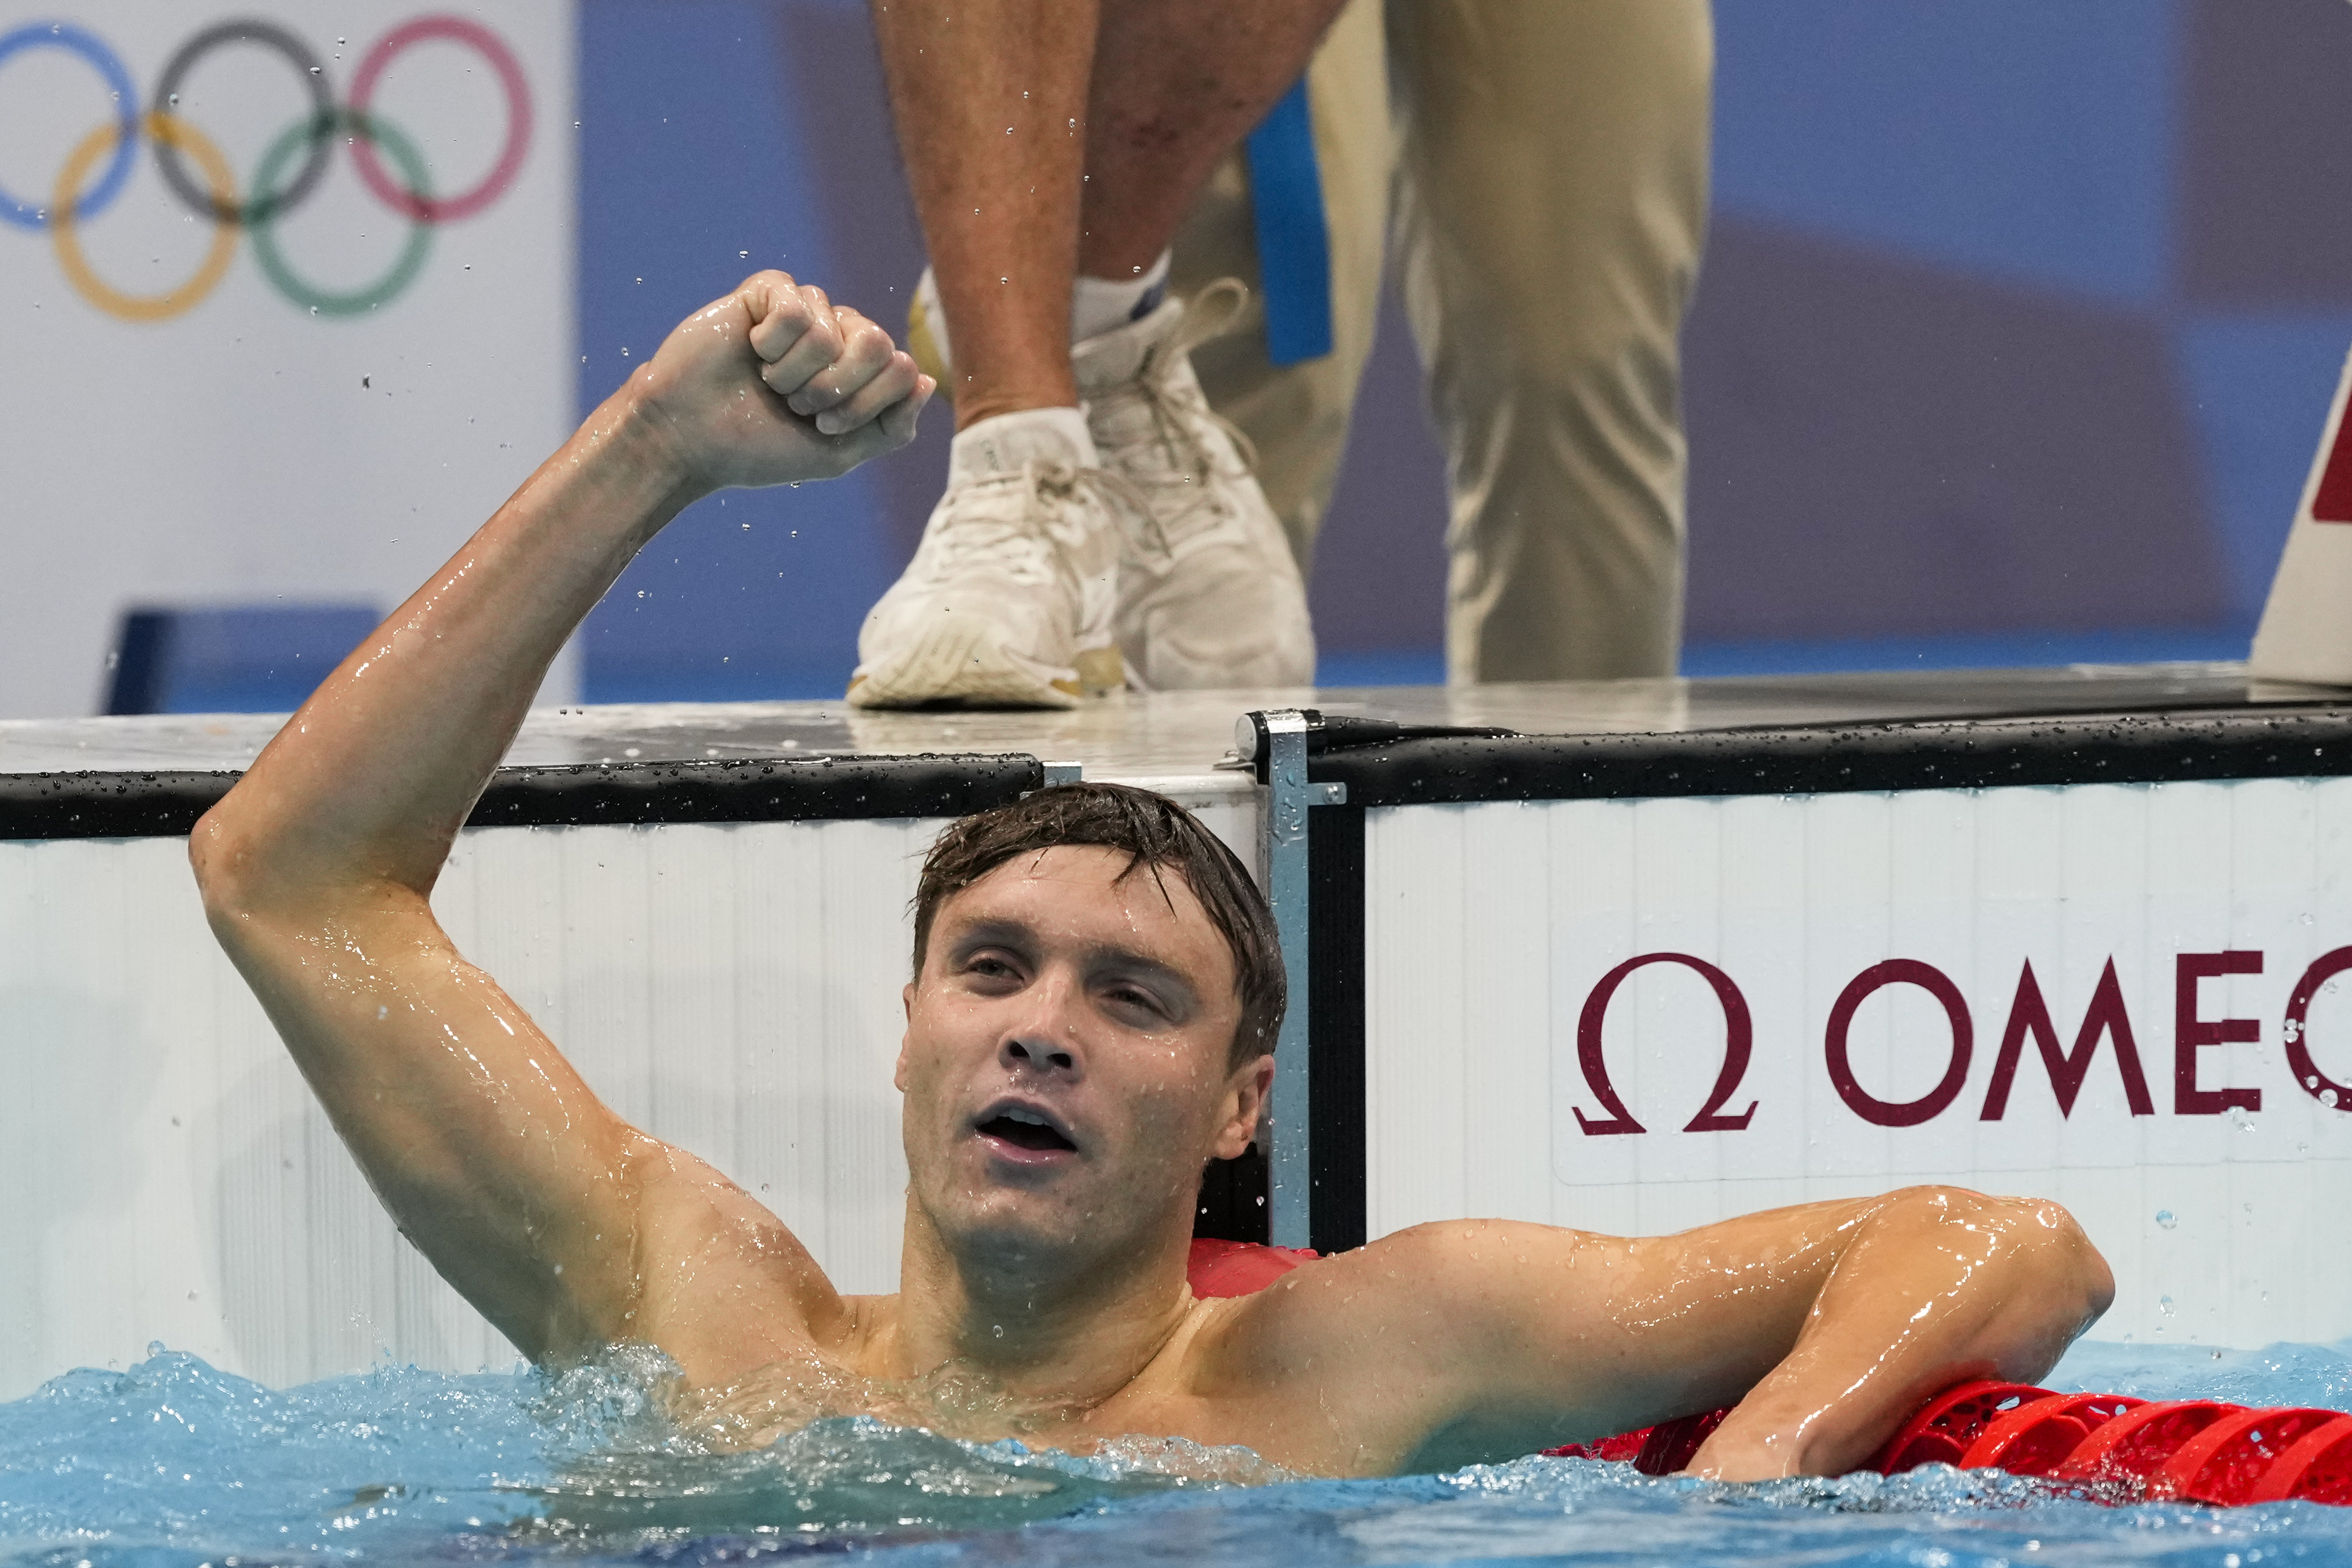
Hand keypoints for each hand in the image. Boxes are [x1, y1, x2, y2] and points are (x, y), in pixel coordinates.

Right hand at [630, 270, 932, 493]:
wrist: (692, 439)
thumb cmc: (762, 447)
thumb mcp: (840, 454)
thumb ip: (892, 426)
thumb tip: (927, 380)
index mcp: (862, 371)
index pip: (903, 369)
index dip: (864, 406)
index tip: (823, 427)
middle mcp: (839, 333)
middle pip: (878, 342)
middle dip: (836, 389)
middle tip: (797, 404)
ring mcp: (806, 309)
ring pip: (834, 329)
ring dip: (796, 373)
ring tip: (767, 381)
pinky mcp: (768, 290)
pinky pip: (795, 309)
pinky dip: (772, 345)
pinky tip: (750, 351)